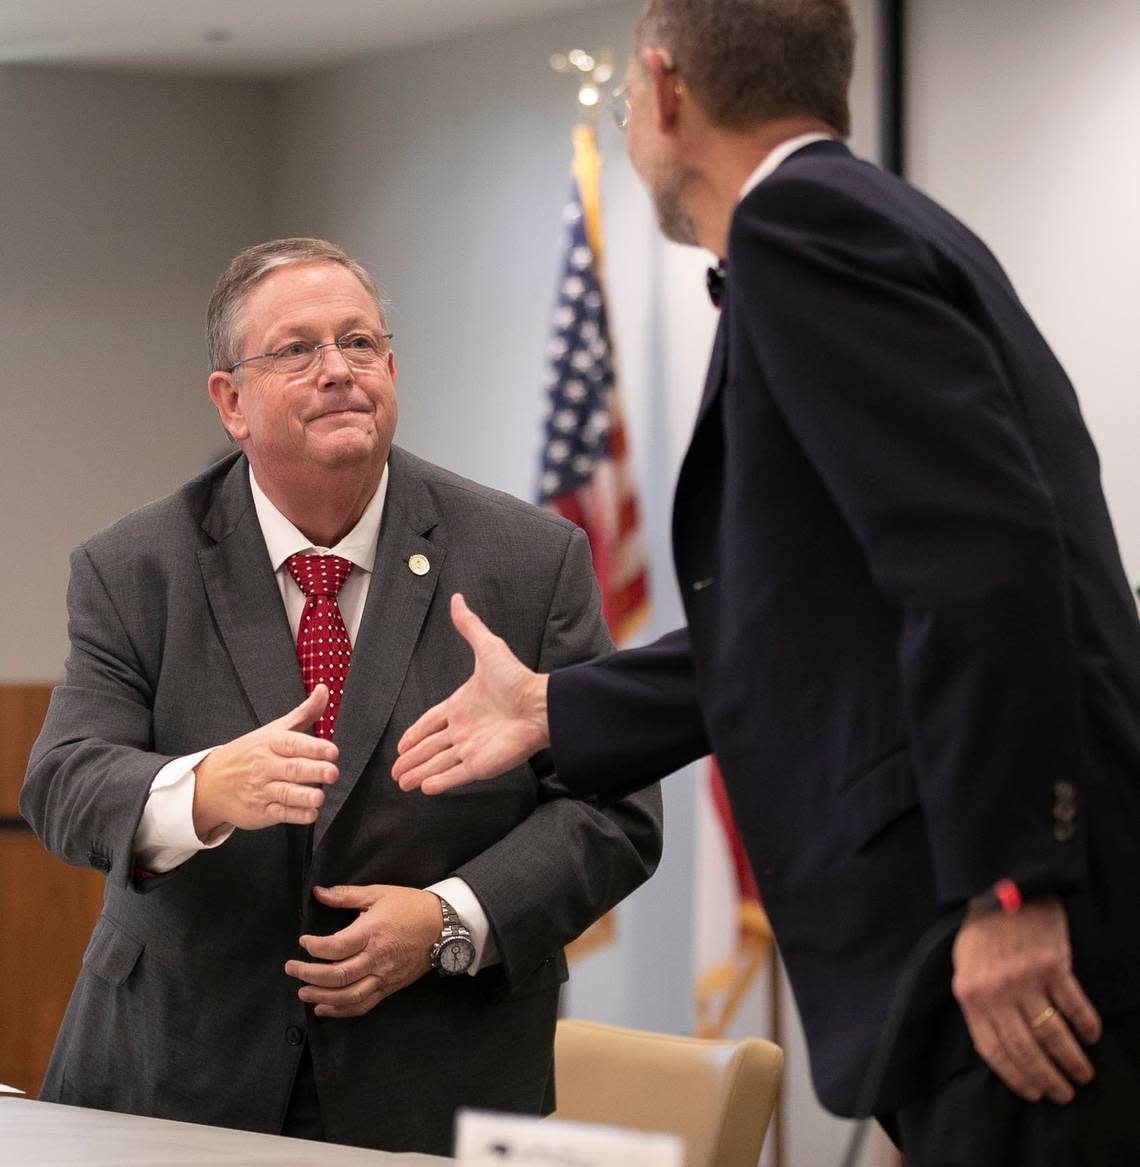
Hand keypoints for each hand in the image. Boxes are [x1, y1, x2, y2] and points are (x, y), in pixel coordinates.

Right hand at [192, 685, 338, 836]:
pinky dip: (296, 815)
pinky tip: (310, 814)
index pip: (292, 743)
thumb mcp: (274, 730)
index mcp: (270, 743)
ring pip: (285, 793)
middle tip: (332, 772)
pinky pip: (279, 813)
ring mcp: (262, 789)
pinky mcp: (260, 811)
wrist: (210, 783)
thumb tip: (324, 689)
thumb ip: (304, 712)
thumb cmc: (249, 753)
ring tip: (319, 797)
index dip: (313, 747)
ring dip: (304, 796)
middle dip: (314, 771)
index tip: (332, 750)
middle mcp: (265, 766)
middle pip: (292, 768)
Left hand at [285, 884, 440, 1017]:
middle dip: (309, 975)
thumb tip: (319, 893)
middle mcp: (377, 958)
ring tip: (303, 992)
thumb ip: (346, 895)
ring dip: (322, 997)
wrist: (443, 926)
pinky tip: (324, 1008)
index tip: (303, 942)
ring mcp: (384, 976)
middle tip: (291, 969)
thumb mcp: (378, 893)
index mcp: (372, 932)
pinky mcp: (389, 987)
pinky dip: (341, 1011)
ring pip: (348, 997)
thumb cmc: (410, 906)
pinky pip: (363, 1005)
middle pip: (337, 976)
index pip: (336, 947)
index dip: (314, 948)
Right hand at [392, 593, 550, 793]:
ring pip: (438, 764)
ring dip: (419, 773)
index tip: (401, 744)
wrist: (539, 704)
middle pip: (431, 747)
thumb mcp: (488, 648)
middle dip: (412, 759)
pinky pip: (455, 775)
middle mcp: (464, 730)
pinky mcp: (480, 765)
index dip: (415, 733)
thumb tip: (457, 599)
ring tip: (402, 783)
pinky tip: (424, 789)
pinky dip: (440, 782)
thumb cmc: (516, 678)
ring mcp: (471, 749)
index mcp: (461, 706)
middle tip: (394, 771)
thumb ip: (470, 627)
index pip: (431, 722)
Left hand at [951, 896, 1100, 1103]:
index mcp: (970, 994)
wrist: (1001, 888)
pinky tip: (1092, 1036)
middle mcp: (996, 991)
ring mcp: (1025, 979)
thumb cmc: (982, 930)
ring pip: (1053, 1034)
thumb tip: (997, 1043)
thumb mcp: (965, 966)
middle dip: (1047, 1078)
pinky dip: (1086, 1026)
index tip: (1034, 1092)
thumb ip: (978, 1002)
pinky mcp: (1052, 965)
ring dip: (1072, 1060)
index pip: (993, 1049)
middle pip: (1025, 1049)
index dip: (1016, 1076)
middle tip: (1064, 1093)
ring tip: (1082, 1074)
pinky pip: (1074, 1007)